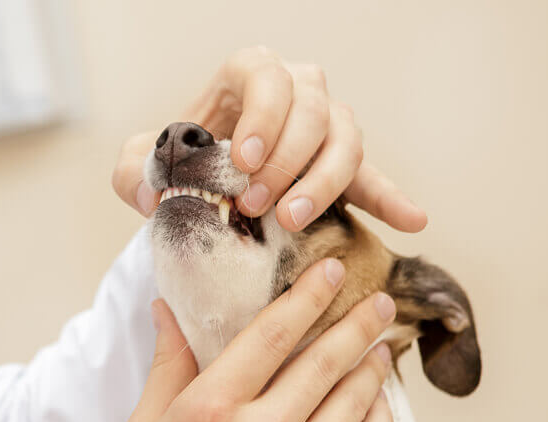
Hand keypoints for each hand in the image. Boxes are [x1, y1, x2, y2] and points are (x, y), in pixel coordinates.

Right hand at [105, 259, 395, 421]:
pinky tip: (377, 398)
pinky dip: (379, 415)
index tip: (330, 271)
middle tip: (374, 297)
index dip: (306, 295)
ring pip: (353, 398)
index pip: (272, 333)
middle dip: (355, 321)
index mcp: (211, 408)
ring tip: (380, 341)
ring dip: (372, 362)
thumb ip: (167, 364)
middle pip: (324, 359)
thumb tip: (166, 308)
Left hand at [112, 47, 426, 232]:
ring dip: (324, 182)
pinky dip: (391, 197)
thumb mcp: (141, 163)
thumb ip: (135, 170)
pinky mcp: (341, 165)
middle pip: (312, 109)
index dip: (262, 116)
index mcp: (247, 75)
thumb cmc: (175, 164)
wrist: (200, 184)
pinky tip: (412, 221)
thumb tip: (154, 192)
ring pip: (346, 138)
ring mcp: (324, 124)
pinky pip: (373, 176)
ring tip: (294, 221)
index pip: (265, 76)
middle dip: (287, 161)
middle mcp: (295, 90)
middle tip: (257, 207)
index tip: (243, 163)